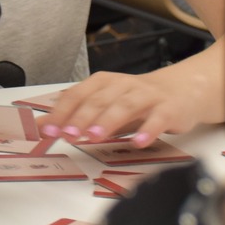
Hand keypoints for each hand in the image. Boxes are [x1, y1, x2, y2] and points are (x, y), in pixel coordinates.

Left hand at [40, 62, 217, 147]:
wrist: (181, 90)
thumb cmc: (137, 100)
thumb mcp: (104, 105)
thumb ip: (75, 115)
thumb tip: (43, 127)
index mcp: (104, 82)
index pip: (78, 95)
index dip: (62, 112)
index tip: (49, 130)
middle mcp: (124, 85)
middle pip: (100, 100)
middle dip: (82, 117)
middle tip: (68, 135)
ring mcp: (147, 96)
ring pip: (126, 105)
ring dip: (108, 121)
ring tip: (94, 137)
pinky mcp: (169, 108)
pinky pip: (158, 118)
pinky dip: (148, 129)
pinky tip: (139, 142)